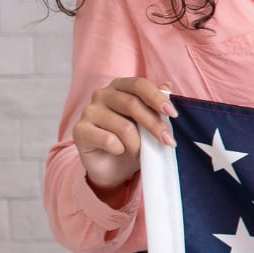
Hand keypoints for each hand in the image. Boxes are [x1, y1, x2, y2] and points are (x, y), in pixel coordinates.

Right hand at [72, 78, 176, 198]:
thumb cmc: (133, 140)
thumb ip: (156, 105)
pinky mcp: (79, 130)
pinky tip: (119, 151)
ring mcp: (89, 111)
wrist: (112, 167)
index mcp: (120, 86)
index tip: (174, 114)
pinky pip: (108, 140)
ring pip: (123, 126)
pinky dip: (120, 149)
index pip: (140, 85)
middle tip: (168, 141)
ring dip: (138, 143)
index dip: (158, 98)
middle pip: (132, 104)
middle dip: (154, 124)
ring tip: (140, 151)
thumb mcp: (149, 123)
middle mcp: (102, 94)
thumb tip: (168, 86)